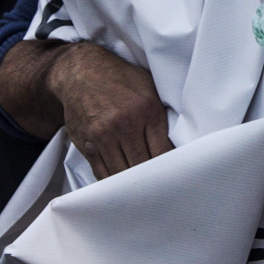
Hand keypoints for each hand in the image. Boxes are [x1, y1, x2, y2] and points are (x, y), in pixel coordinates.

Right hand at [48, 42, 173, 178]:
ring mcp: (103, 135)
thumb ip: (162, 114)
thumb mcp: (149, 86)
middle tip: (159, 188)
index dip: (169, 169)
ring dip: (131, 185)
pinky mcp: (87, 143)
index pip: (163, 152)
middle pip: (142, 166)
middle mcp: (124, 124)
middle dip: (152, 180)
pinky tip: (120, 185)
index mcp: (146, 110)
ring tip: (141, 190)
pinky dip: (112, 182)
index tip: (173, 177)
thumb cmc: (120, 80)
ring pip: (122, 174)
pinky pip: (101, 173)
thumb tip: (181, 140)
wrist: (82, 72)